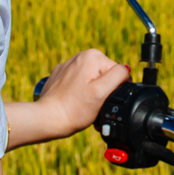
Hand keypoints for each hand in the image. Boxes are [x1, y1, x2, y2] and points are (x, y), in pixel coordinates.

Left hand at [4, 49, 129, 148]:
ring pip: (92, 79)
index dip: (114, 89)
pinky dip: (79, 92)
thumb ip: (118, 76)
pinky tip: (73, 101)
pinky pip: (78, 82)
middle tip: (92, 103)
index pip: (117, 72)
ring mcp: (68, 65)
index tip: (101, 99)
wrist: (48, 119)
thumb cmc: (74, 109)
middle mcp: (80, 56)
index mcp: (92, 56)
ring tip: (82, 104)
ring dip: (92, 92)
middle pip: (105, 75)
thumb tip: (126, 69)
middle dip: (102, 90)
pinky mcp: (60, 75)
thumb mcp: (102, 92)